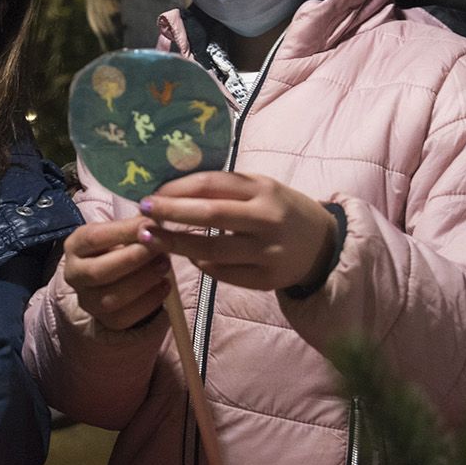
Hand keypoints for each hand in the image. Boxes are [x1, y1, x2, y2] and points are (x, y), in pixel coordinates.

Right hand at [61, 216, 172, 331]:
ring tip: (164, 266)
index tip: (150, 225)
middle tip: (158, 249)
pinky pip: (125, 318)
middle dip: (132, 260)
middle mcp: (74, 274)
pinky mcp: (104, 320)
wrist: (116, 276)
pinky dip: (148, 302)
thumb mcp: (120, 232)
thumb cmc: (119, 247)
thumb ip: (133, 228)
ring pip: (110, 298)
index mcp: (75, 246)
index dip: (123, 232)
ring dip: (142, 282)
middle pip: (98, 272)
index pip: (93, 238)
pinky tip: (164, 286)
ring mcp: (87, 300)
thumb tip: (153, 223)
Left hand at [139, 172, 335, 292]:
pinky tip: (188, 258)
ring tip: (150, 238)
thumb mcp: (260, 188)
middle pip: (210, 215)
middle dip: (171, 213)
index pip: (211, 184)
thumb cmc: (280, 210)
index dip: (177, 188)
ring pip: (212, 250)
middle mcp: (267, 219)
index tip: (150, 192)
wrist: (323, 245)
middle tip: (142, 212)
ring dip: (177, 244)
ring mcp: (268, 252)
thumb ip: (224, 187)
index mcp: (263, 189)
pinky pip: (224, 273)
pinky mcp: (267, 280)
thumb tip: (171, 187)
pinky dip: (202, 265)